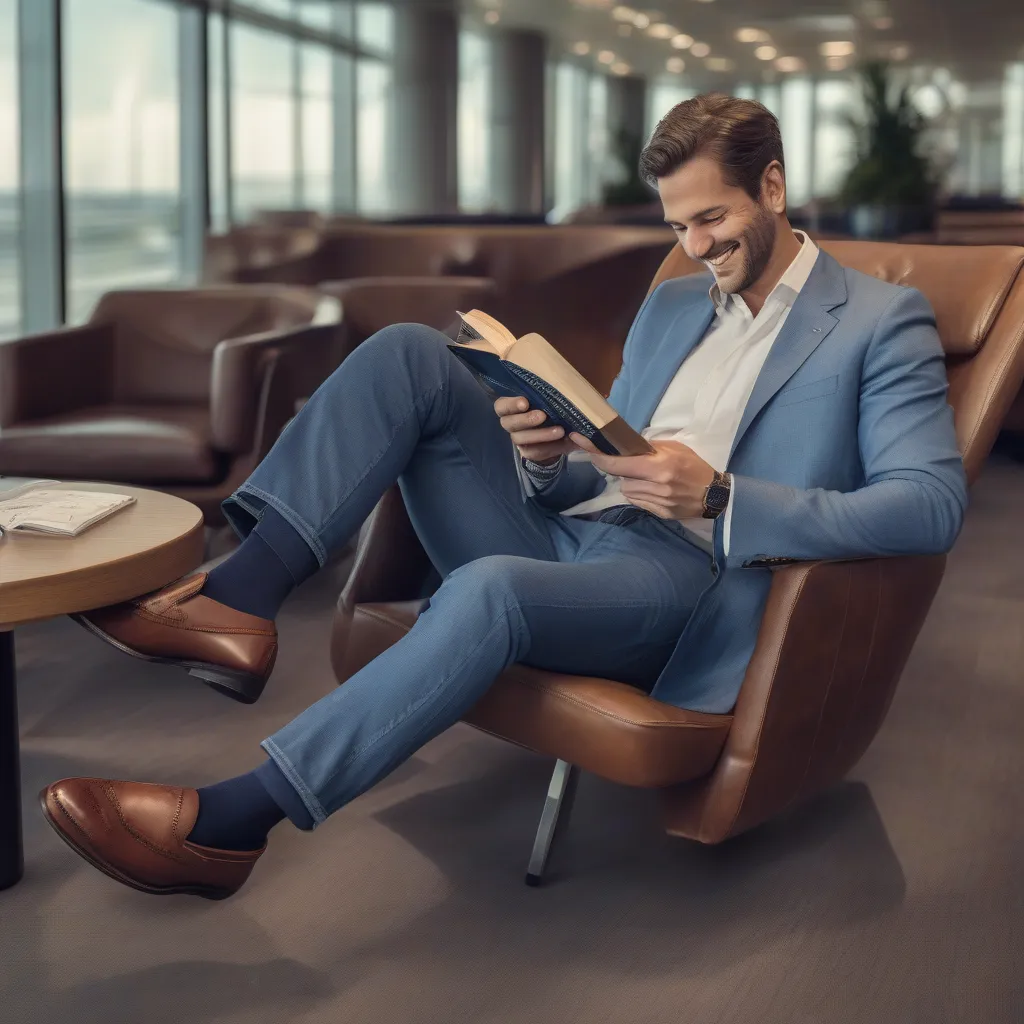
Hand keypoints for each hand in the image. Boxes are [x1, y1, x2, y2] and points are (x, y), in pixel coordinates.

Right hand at [495, 397, 580, 464]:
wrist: (557, 433)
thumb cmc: (550, 408)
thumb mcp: (548, 399)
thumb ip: (549, 394)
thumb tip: (563, 384)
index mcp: (511, 407)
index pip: (501, 405)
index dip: (510, 404)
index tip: (525, 403)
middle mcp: (510, 423)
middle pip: (508, 423)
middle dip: (525, 420)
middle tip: (542, 416)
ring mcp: (518, 439)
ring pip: (520, 439)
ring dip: (541, 435)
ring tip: (560, 431)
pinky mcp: (528, 452)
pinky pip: (535, 452)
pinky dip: (551, 447)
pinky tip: (564, 441)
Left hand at [569, 435, 715, 519]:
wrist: (714, 494)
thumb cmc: (694, 466)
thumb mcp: (675, 448)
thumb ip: (649, 448)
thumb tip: (625, 446)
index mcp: (659, 466)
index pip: (619, 464)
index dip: (598, 457)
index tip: (584, 447)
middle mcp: (656, 486)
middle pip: (621, 479)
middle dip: (622, 471)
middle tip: (631, 465)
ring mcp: (657, 502)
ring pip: (628, 491)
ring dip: (631, 483)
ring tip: (648, 478)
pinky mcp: (659, 514)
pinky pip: (637, 501)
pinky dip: (640, 494)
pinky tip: (654, 489)